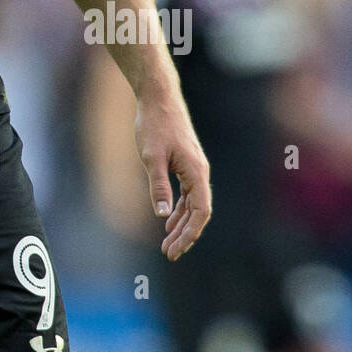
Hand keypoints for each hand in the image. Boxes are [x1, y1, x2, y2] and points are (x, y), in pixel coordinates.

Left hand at [134, 91, 211, 260]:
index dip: (189, 235)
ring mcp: (194, 168)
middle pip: (198, 213)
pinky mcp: (186, 163)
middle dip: (185, 235)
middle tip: (169, 253)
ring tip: (167, 243)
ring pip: (193, 204)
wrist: (158, 97)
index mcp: (196, 172)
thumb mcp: (151, 157)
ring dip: (182, 224)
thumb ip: (158, 186)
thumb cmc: (154, 124)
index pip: (200, 213)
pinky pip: (187, 193)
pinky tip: (168, 220)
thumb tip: (163, 215)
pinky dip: (179, 209)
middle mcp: (200, 172)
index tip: (174, 250)